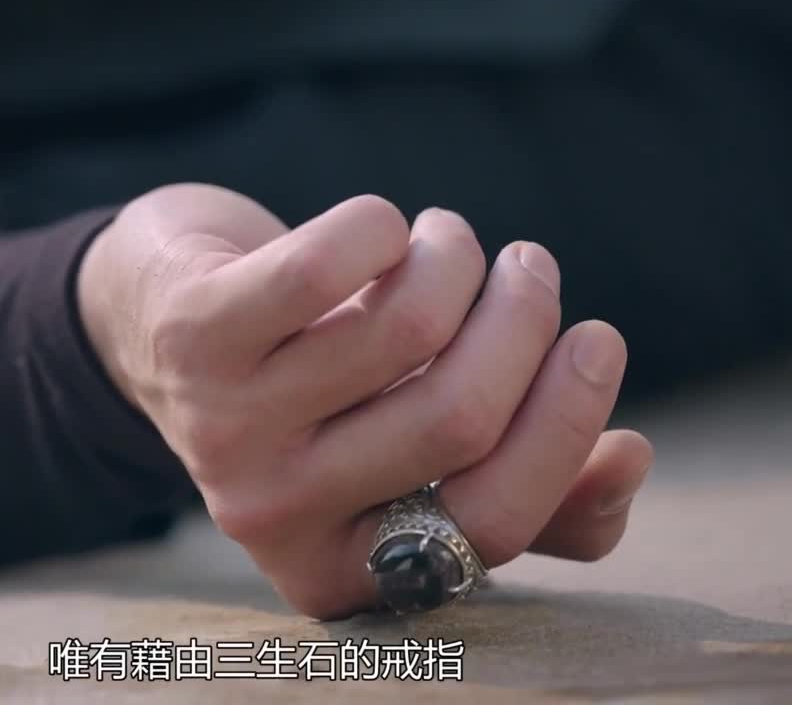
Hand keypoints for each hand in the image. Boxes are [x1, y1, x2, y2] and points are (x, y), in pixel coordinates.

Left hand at [78, 183, 652, 618]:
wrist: (163, 328)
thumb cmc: (322, 394)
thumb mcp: (416, 460)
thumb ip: (531, 488)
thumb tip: (629, 459)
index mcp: (345, 566)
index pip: (496, 521)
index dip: (569, 427)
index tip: (598, 340)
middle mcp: (278, 517)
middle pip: (458, 417)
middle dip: (523, 319)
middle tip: (529, 268)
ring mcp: (224, 429)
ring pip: (405, 328)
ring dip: (456, 258)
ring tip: (446, 241)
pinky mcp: (193, 336)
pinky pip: (326, 263)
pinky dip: (382, 224)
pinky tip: (379, 228)